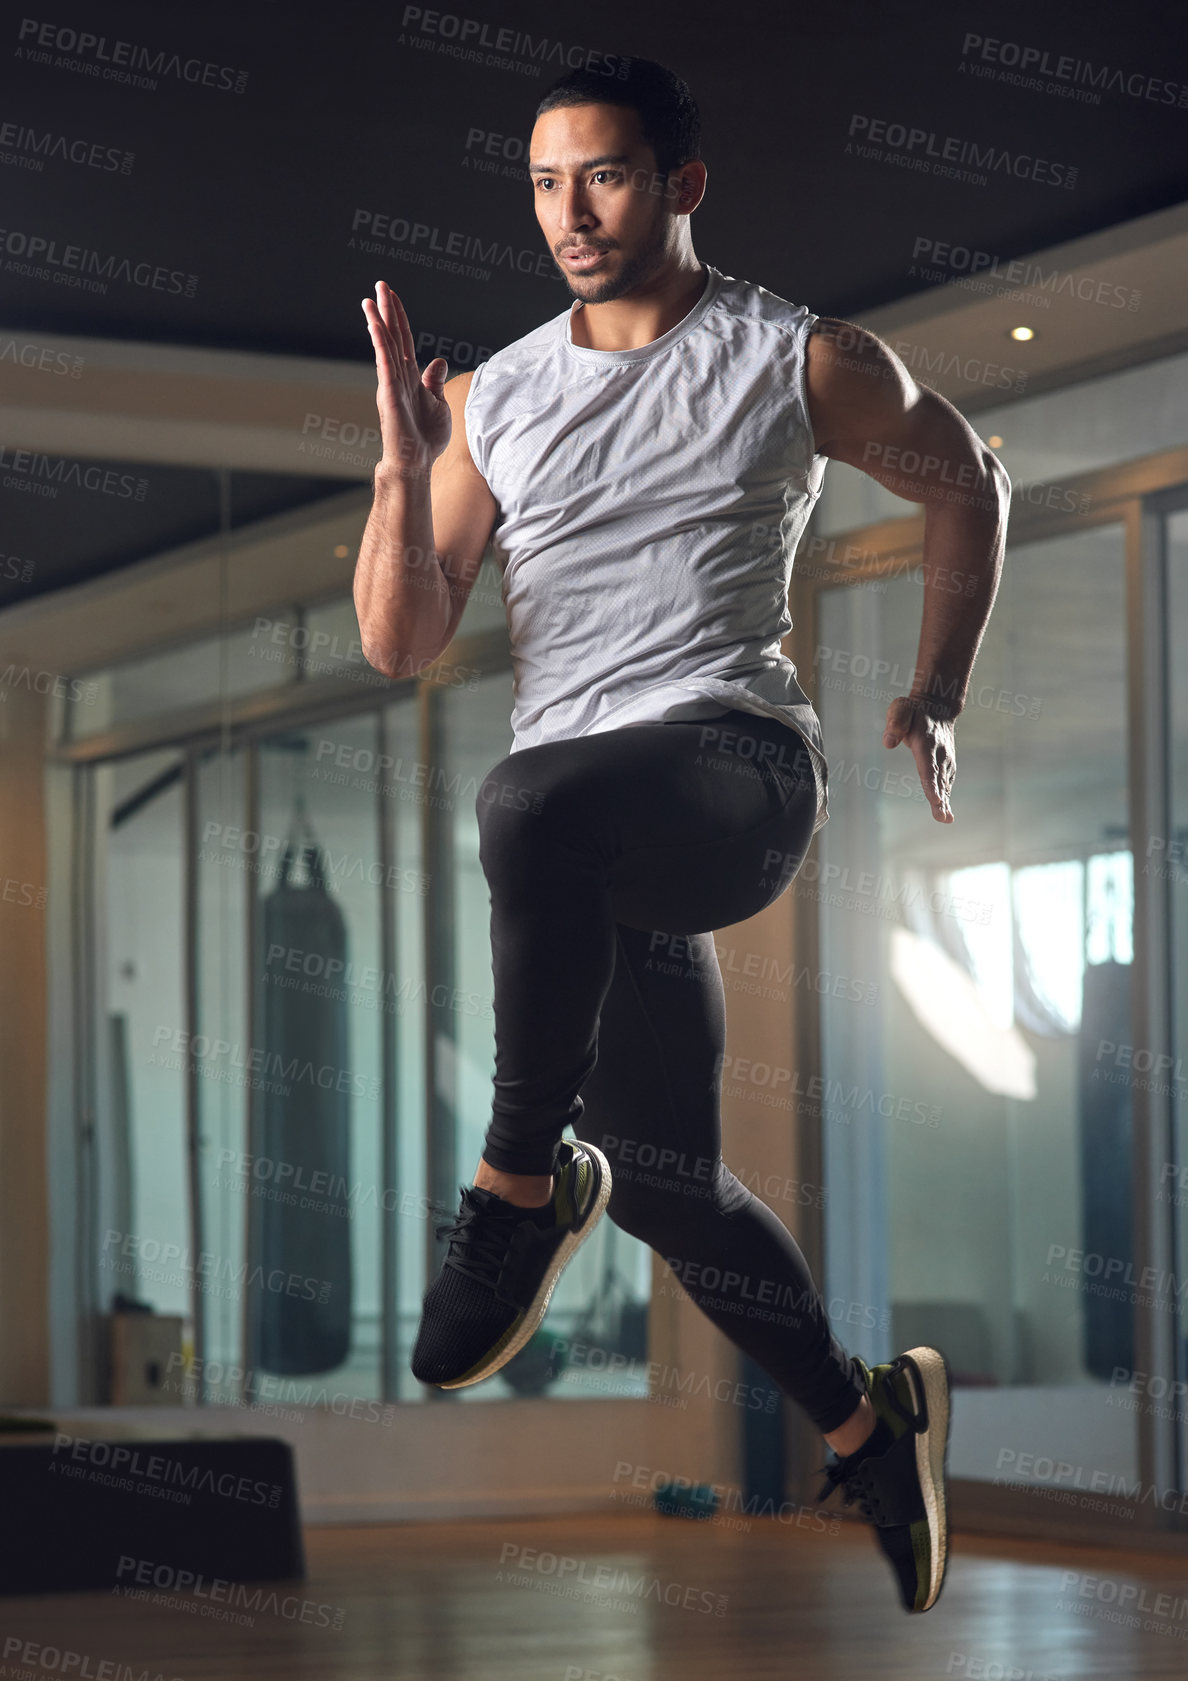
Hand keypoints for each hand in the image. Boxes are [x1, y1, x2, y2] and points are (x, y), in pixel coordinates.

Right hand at [361, 280, 451, 478]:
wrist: (416, 462)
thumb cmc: (426, 439)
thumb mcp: (438, 404)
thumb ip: (434, 382)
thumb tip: (439, 361)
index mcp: (410, 377)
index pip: (405, 340)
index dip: (400, 318)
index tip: (392, 297)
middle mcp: (398, 376)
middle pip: (393, 336)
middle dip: (387, 310)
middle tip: (380, 285)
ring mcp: (391, 384)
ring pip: (385, 346)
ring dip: (379, 321)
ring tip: (371, 299)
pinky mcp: (389, 394)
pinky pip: (385, 363)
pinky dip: (380, 344)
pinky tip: (375, 325)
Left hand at [883, 696, 955, 822]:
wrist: (938, 707)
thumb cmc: (914, 710)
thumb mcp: (900, 709)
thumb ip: (895, 724)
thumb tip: (888, 743)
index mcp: (927, 743)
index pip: (928, 767)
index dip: (931, 784)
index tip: (935, 799)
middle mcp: (939, 753)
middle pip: (938, 780)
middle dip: (940, 800)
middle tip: (943, 818)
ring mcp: (945, 758)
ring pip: (944, 783)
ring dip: (944, 802)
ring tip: (945, 819)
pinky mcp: (947, 763)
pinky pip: (946, 781)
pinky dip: (945, 795)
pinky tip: (944, 810)